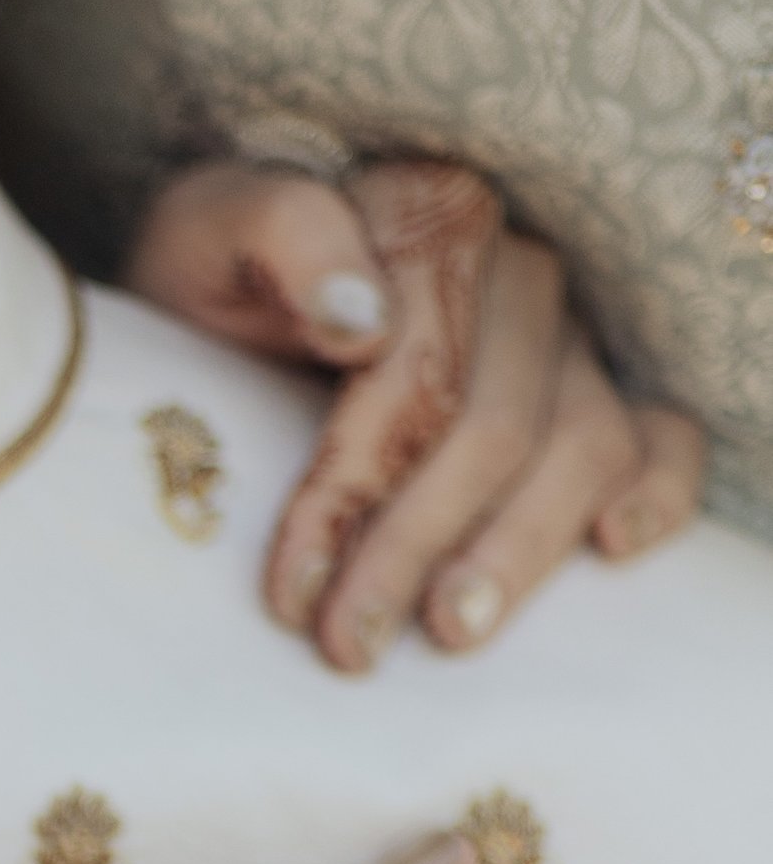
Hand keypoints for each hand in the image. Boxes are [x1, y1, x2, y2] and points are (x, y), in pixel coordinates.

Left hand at [128, 157, 704, 671]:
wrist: (234, 281)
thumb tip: (359, 314)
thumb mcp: (205, 233)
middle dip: (417, 546)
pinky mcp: (591, 386)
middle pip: (496, 425)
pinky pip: (659, 433)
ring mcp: (565, 332)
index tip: (294, 590)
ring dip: (518, 550)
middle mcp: (515, 270)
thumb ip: (279, 233)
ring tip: (451, 631)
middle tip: (351, 644)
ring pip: (583, 444)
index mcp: (430, 219)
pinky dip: (657, 492)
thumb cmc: (220, 269)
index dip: (355, 491)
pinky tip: (612, 547)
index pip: (414, 373)